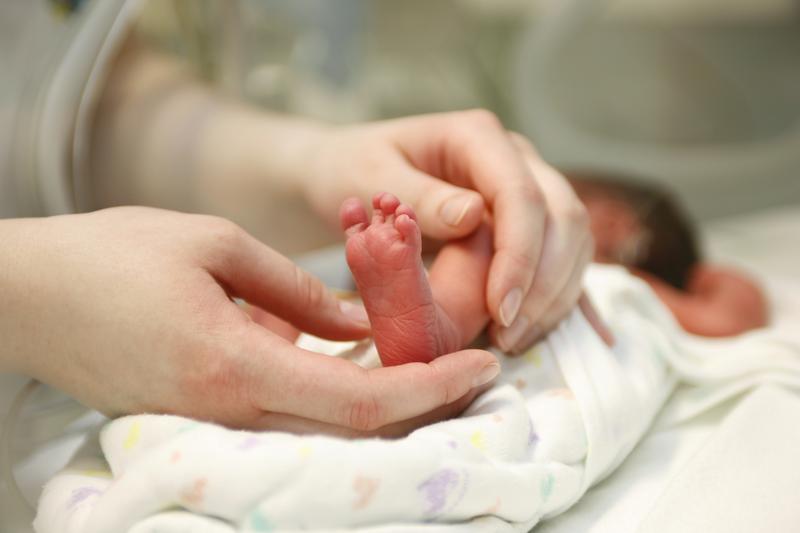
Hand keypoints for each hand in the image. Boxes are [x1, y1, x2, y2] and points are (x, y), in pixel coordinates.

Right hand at [0, 208, 498, 432]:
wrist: (32, 297)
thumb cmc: (112, 256)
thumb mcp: (214, 246)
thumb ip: (297, 291)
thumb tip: (357, 324)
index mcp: (235, 364)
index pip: (360, 401)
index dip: (431, 389)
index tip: (484, 366)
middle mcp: (230, 412)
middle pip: (354, 430)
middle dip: (426, 403)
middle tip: (475, 365)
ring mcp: (214, 424)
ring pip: (326, 430)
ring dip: (389, 403)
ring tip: (435, 359)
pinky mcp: (203, 417)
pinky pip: (287, 417)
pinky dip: (339, 399)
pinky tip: (364, 365)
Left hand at [303, 110, 608, 350]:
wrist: (349, 168)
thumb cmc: (352, 170)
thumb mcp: (369, 178)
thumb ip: (417, 196)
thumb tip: (473, 216)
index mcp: (477, 137)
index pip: (521, 195)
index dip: (520, 256)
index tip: (500, 309)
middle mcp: (515, 157)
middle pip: (564, 217)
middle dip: (544, 283)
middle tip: (507, 336)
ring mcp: (528, 186)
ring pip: (574, 241)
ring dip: (554, 296)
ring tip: (512, 340)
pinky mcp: (529, 219)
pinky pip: (563, 257)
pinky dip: (556, 296)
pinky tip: (540, 331)